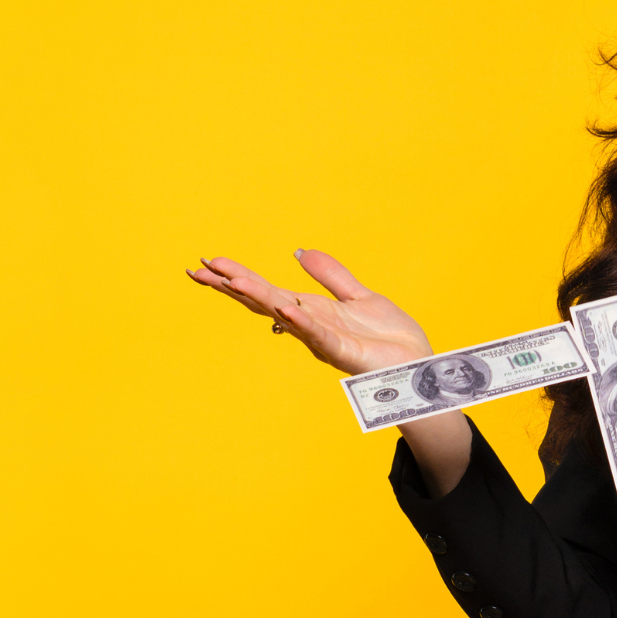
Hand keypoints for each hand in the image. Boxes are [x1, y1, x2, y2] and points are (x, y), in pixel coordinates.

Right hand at [187, 250, 472, 494]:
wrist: (418, 365)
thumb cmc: (389, 337)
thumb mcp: (358, 295)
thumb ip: (330, 275)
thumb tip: (298, 252)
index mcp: (311, 310)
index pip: (266, 290)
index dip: (238, 275)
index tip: (208, 261)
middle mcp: (309, 325)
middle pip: (263, 301)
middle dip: (232, 285)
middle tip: (198, 269)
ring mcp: (323, 339)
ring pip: (283, 316)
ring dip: (257, 298)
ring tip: (230, 281)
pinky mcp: (344, 352)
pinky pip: (319, 336)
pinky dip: (301, 323)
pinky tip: (284, 309)